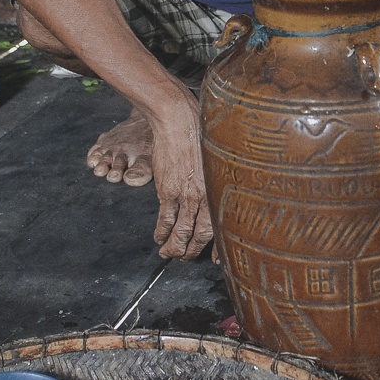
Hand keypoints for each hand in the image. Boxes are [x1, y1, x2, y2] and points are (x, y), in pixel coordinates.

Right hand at [148, 91, 213, 259]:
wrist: (179, 121)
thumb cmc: (201, 133)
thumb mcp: (218, 159)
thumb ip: (218, 179)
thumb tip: (218, 192)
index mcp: (220, 189)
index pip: (221, 226)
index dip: (217, 247)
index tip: (214, 258)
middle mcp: (205, 196)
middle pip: (199, 235)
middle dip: (191, 251)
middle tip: (185, 258)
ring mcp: (185, 195)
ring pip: (180, 231)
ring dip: (174, 247)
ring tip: (169, 254)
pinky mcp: (167, 190)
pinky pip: (165, 218)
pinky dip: (161, 231)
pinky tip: (159, 237)